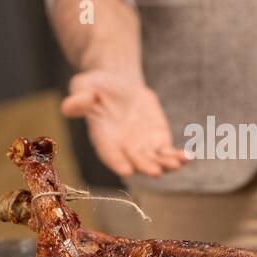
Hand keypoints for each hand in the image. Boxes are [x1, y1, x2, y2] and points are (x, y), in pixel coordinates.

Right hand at [61, 69, 187, 177]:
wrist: (118, 84)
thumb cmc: (96, 87)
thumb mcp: (83, 87)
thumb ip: (79, 99)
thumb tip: (68, 107)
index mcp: (103, 138)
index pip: (109, 154)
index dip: (117, 162)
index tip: (125, 170)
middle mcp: (123, 148)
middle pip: (135, 161)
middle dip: (146, 166)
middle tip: (156, 171)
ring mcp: (142, 147)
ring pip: (155, 160)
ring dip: (166, 164)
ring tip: (177, 164)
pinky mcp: (158, 140)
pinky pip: (169, 152)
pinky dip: (178, 156)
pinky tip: (189, 157)